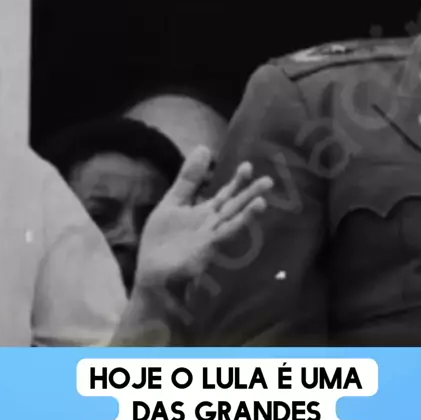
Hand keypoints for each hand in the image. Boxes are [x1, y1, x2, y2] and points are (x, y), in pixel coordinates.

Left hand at [134, 145, 272, 286]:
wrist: (151, 272)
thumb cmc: (161, 240)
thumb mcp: (173, 202)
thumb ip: (189, 179)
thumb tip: (204, 147)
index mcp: (203, 212)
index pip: (224, 193)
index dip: (236, 181)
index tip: (249, 165)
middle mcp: (211, 223)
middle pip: (233, 204)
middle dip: (249, 193)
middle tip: (269, 179)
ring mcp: (210, 235)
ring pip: (232, 220)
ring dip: (247, 211)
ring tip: (263, 198)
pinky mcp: (206, 247)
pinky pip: (223, 233)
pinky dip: (235, 225)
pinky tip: (243, 220)